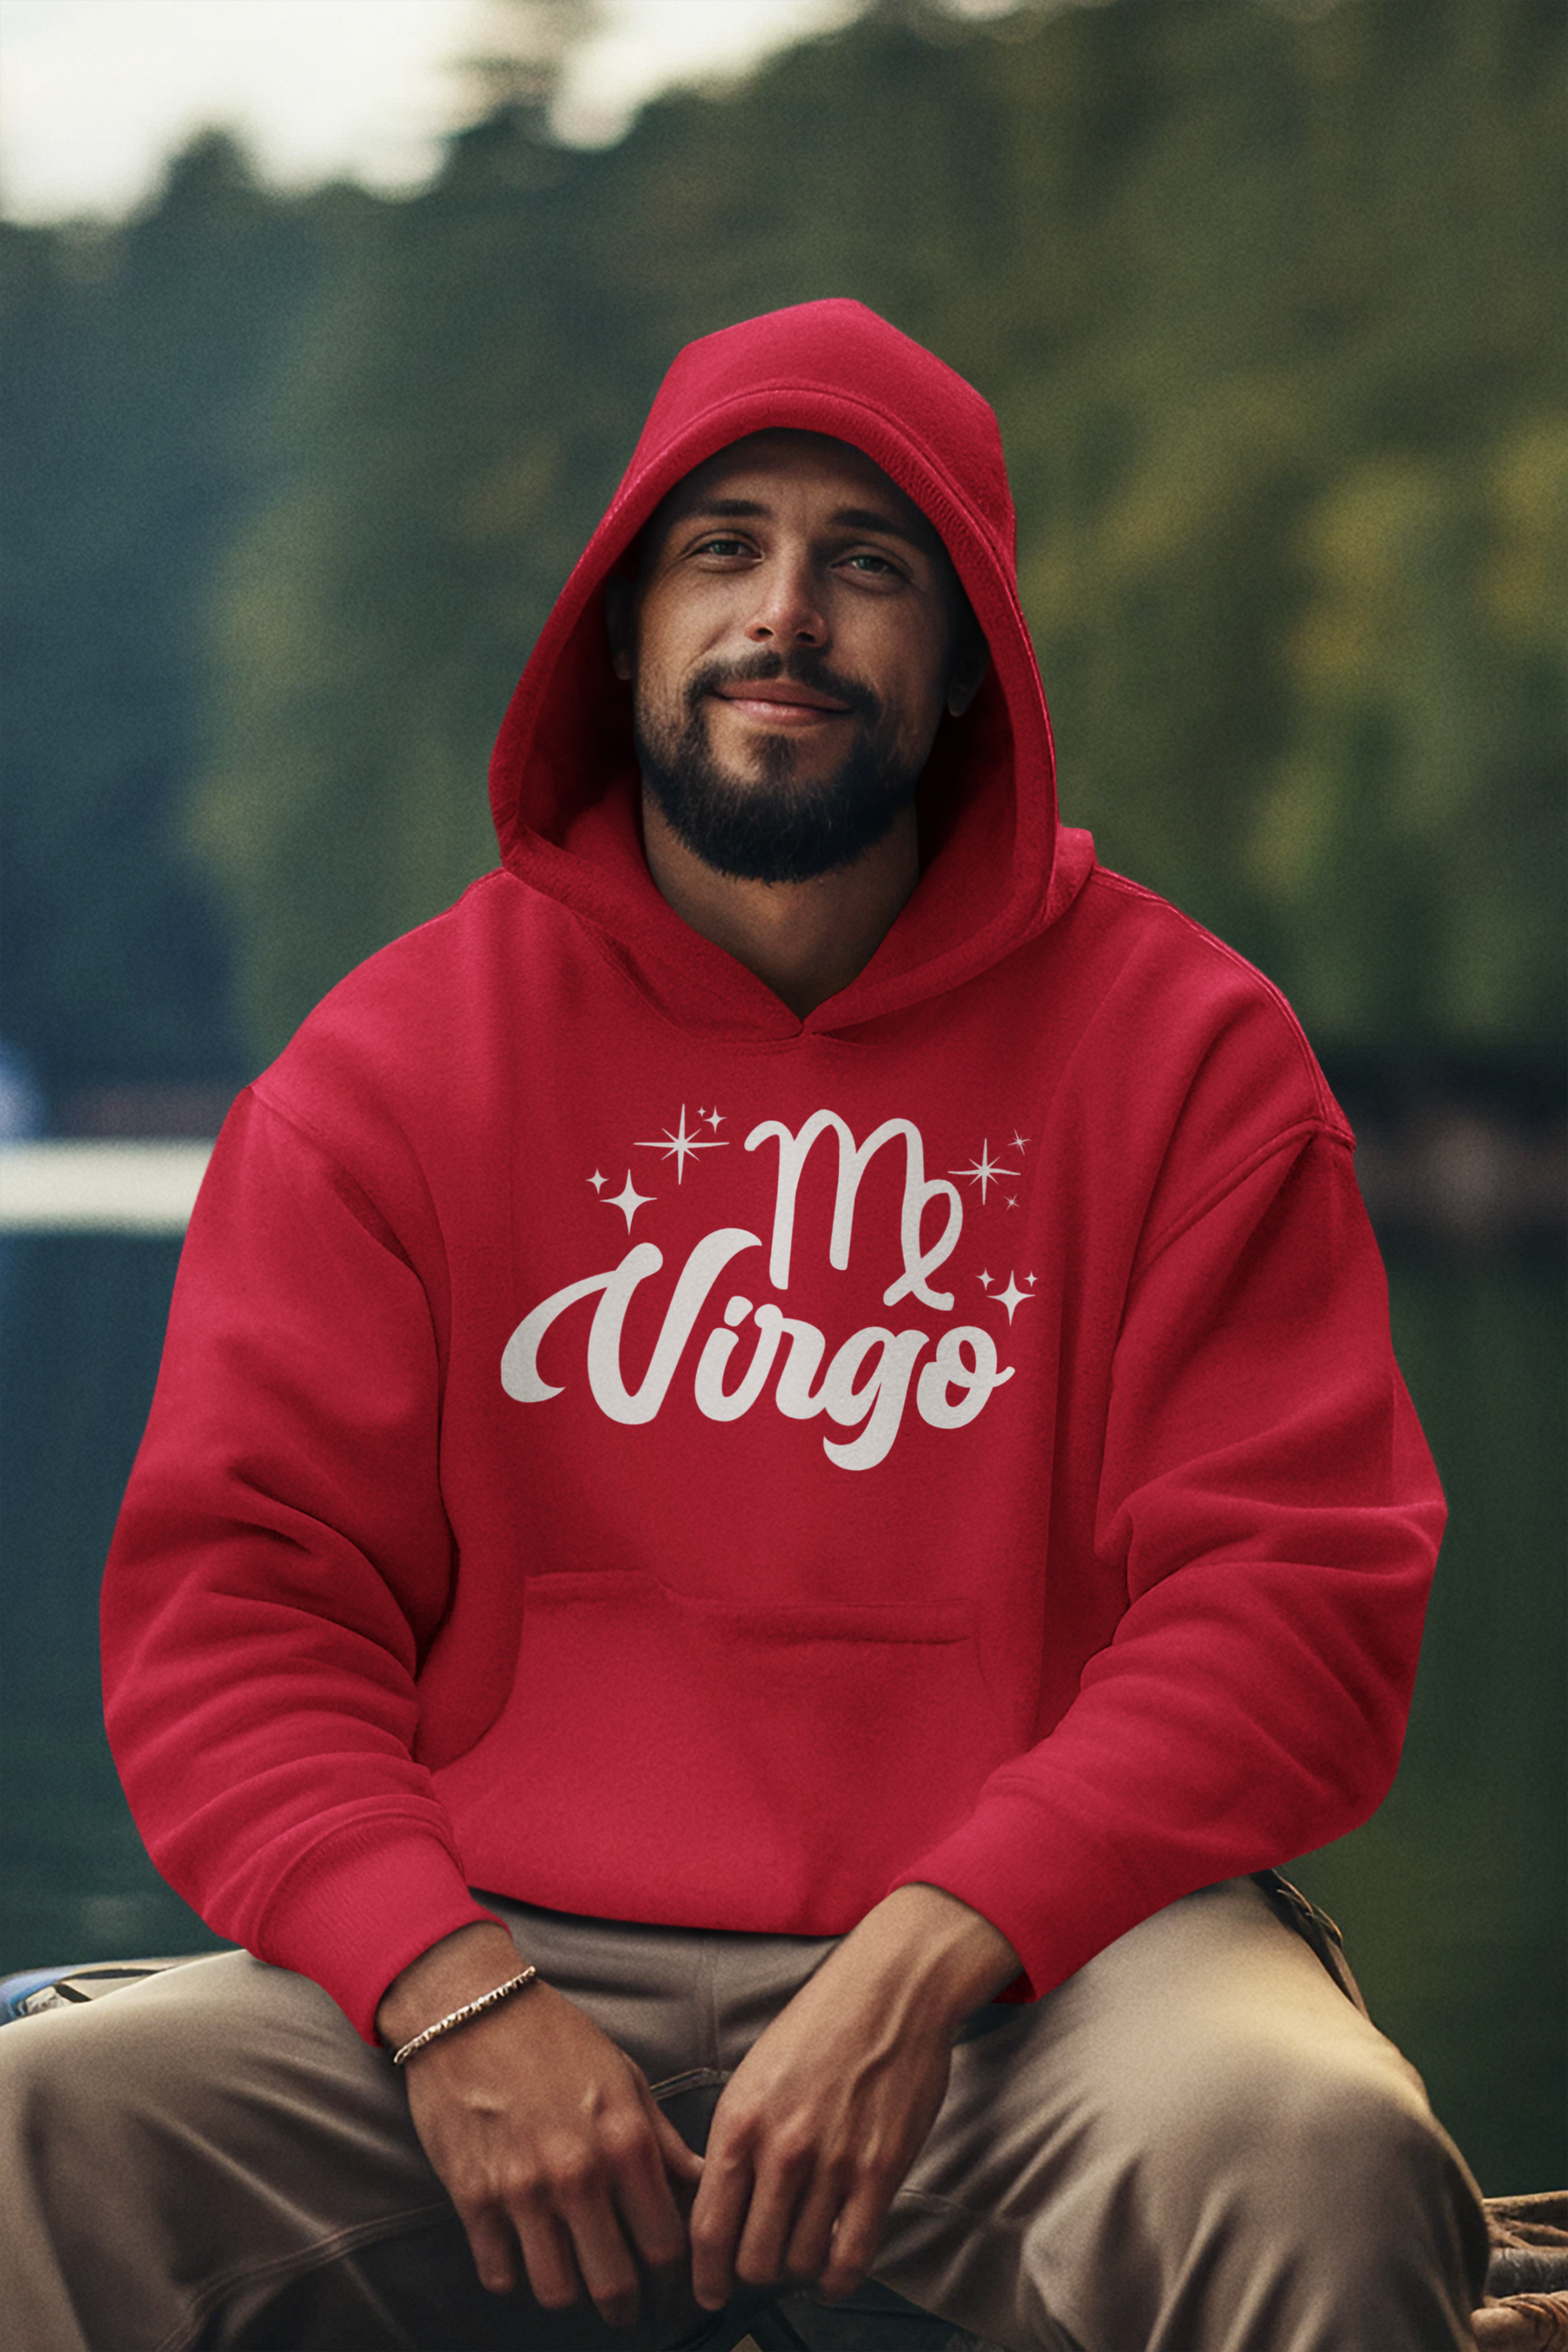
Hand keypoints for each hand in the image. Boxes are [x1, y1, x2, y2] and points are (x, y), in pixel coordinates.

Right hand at [378, 1924, 703, 2326]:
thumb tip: (701, 2181)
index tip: (673, 2291)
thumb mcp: (625, 2075)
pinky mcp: (472, 2197)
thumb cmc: (553, 2036)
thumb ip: (662, 2138)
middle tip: (627, 2308)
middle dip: (627, 2307)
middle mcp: (578, 2173)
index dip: (675, 2280)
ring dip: (569, 2292)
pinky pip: (499, 2273)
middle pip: (616, 2283)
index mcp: (625, 2141)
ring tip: (574, 2277)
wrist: (470, 2008)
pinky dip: (513, 2275)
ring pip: (557, 2291)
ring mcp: (522, 2190)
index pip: (667, 2243)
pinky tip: (522, 2254)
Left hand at [689, 1885, 1017, 2307]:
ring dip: (798, 2270)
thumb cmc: (821, 2024)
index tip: (709, 2291)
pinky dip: (838, 2279)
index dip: (705, 2275)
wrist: (889, 1990)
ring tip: (801, 2253)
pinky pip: (852, 2256)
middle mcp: (781, 2148)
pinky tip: (834, 2271)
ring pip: (801, 2263)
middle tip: (762, 2265)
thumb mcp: (754, 2075)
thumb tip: (722, 2204)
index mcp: (740, 2121)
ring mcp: (833, 2163)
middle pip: (753, 2260)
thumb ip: (737, 2140)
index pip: (707, 2229)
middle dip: (753, 2274)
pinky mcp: (881, 2171)